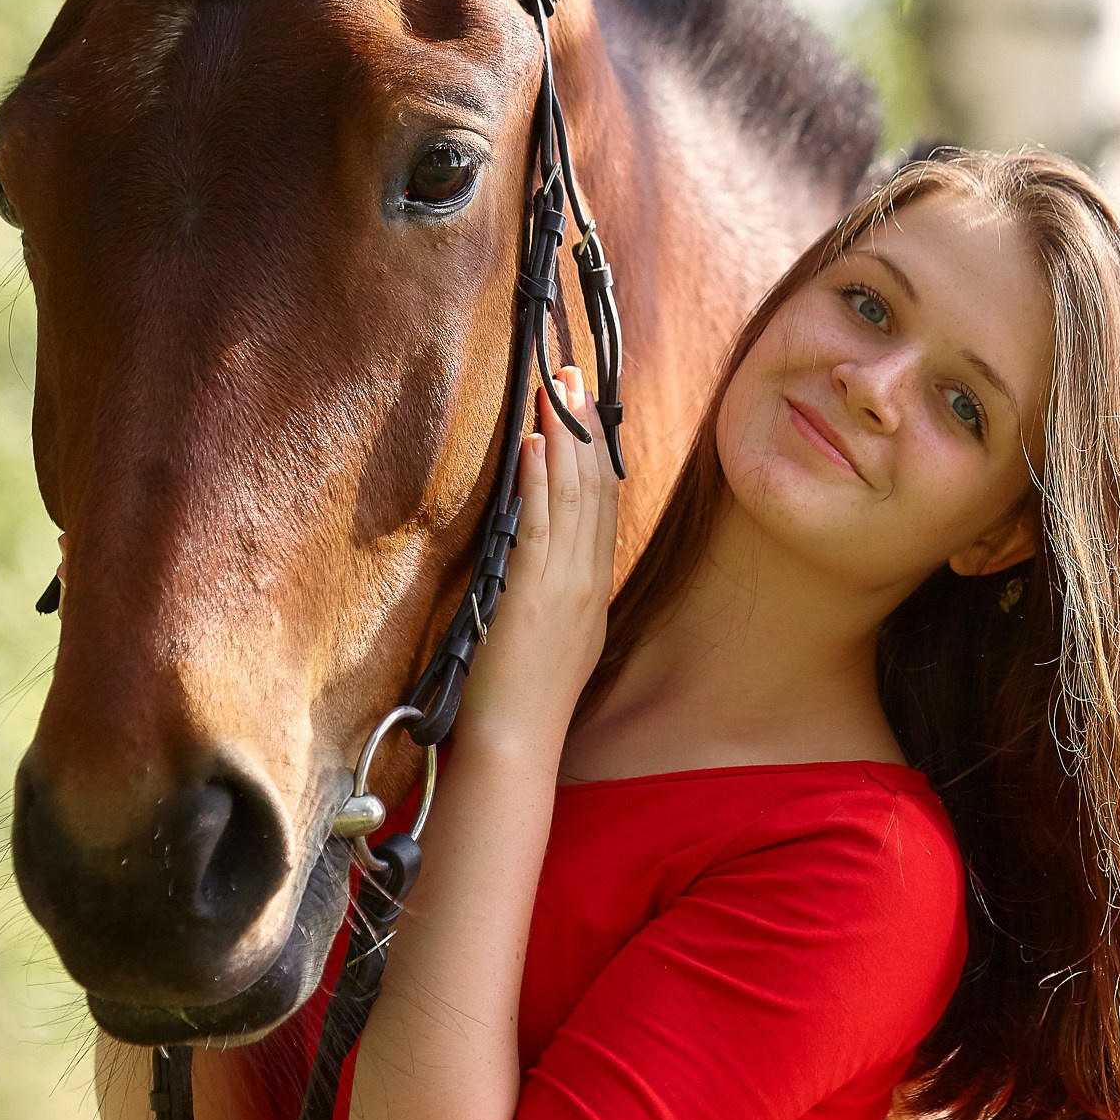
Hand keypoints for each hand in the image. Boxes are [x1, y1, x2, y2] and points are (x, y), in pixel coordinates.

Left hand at [457, 363, 618, 762]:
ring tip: (556, 390)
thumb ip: (553, 596)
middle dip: (585, 429)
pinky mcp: (534, 592)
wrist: (515, 743)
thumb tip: (538, 564)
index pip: (604, 510)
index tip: (591, 412)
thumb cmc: (521, 703)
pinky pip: (541, 525)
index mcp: (593, 592)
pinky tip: (536, 444)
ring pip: (574, 498)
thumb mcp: (553, 641)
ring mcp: (565, 586)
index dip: (599, 456)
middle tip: (574, 377)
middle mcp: (587, 582)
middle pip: (594, 491)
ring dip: (563, 438)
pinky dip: (541, 481)